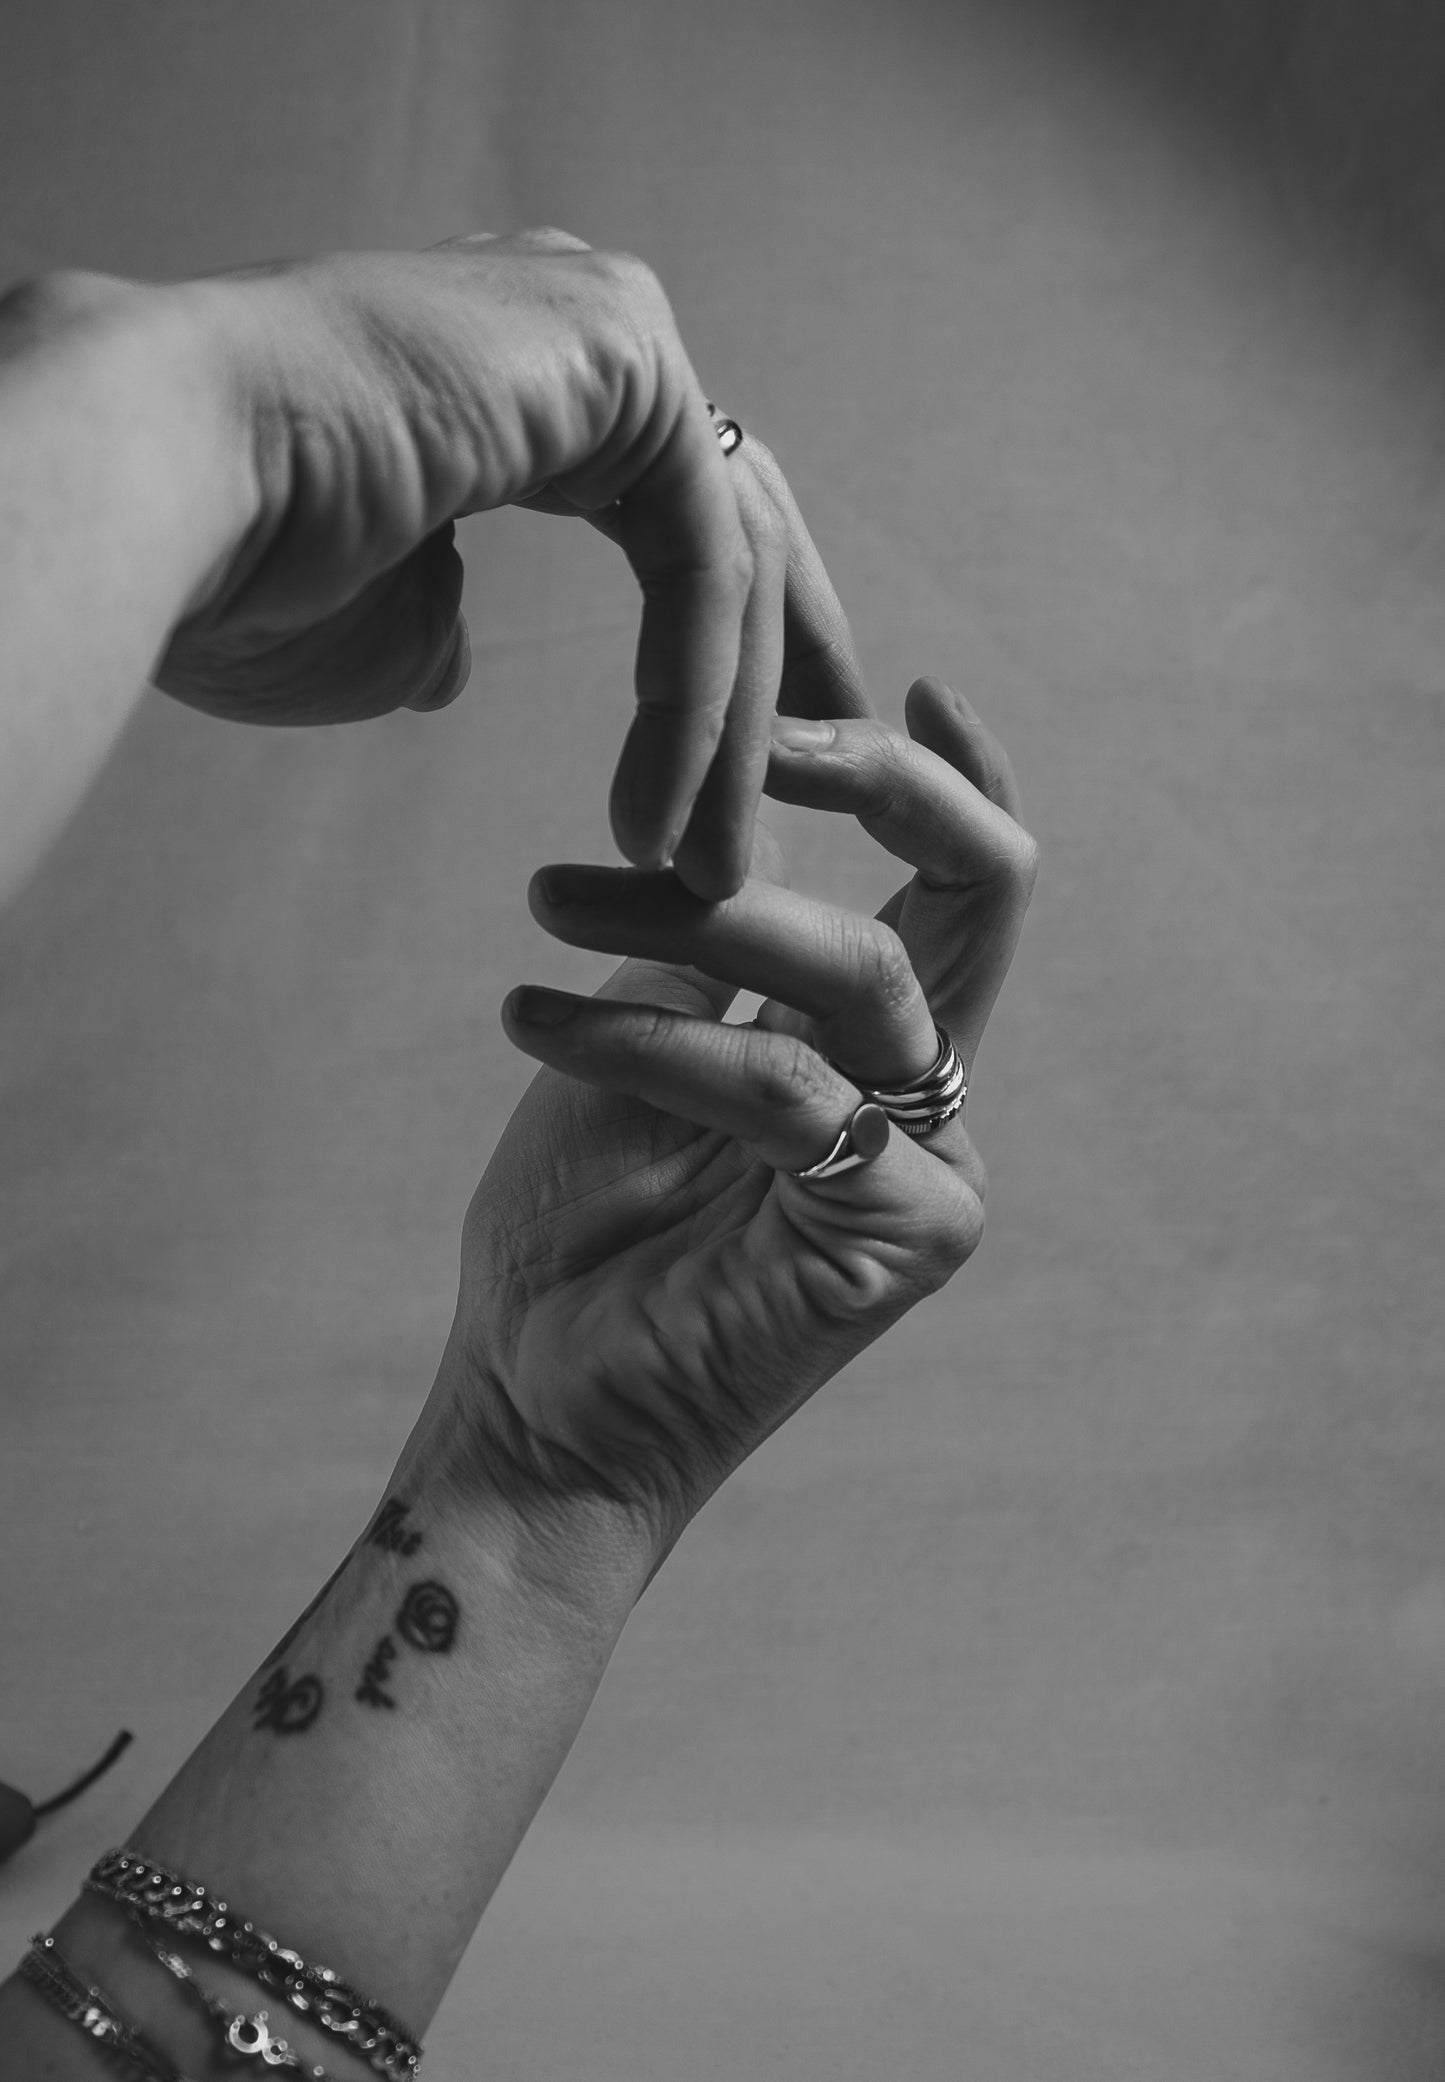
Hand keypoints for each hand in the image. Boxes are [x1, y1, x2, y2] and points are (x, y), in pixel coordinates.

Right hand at [152, 229, 867, 896]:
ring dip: (727, 738)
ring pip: (723, 563)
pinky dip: (696, 703)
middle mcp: (581, 329)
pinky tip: (670, 819)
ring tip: (712, 874)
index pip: (678, 509)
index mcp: (526, 378)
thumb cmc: (235, 563)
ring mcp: (607, 325)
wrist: (162, 489)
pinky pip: (701, 564)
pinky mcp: (620, 356)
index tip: (774, 751)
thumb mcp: (369, 618)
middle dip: (788, 666)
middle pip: (737, 519)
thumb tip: (450, 665)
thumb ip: (436, 626)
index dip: (732, 639)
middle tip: (833, 782)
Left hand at [445, 678, 1037, 1558]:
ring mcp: (932, 1173)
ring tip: (542, 900)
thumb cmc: (582, 1233)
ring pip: (855, 971)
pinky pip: (782, 1085)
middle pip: (979, 896)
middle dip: (874, 783)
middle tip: (739, 743)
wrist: (536, 1405)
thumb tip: (737, 828)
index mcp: (886, 1052)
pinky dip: (647, 1038)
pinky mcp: (901, 1238)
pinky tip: (528, 1019)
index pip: (968, 889)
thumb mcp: (641, 1042)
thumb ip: (713, 950)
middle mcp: (932, 1102)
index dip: (952, 779)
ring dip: (689, 915)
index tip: (905, 677)